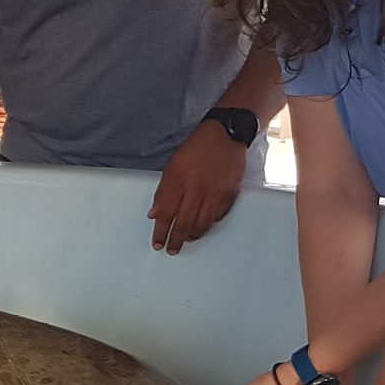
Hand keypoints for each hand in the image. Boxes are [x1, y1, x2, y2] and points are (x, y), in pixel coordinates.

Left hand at [148, 121, 247, 253]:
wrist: (225, 135)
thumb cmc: (196, 149)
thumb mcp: (172, 166)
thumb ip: (163, 192)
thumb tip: (154, 214)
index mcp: (179, 181)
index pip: (166, 214)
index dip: (160, 232)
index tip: (157, 243)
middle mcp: (197, 189)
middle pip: (184, 223)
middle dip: (176, 240)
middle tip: (171, 249)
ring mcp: (215, 193)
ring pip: (202, 224)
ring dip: (193, 235)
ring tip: (187, 239)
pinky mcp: (230, 195)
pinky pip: (218, 217)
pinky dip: (209, 224)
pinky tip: (203, 226)